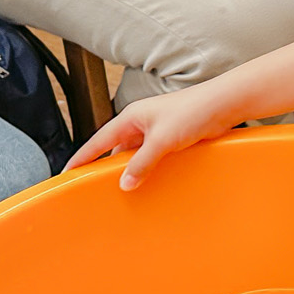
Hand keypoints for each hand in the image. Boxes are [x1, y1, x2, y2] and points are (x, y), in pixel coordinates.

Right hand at [64, 83, 238, 187]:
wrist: (226, 103)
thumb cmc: (195, 110)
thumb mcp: (162, 140)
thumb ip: (142, 163)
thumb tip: (125, 183)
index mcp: (132, 117)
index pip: (99, 140)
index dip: (83, 157)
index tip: (68, 173)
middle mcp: (142, 122)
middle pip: (116, 149)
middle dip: (108, 167)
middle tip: (96, 189)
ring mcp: (158, 130)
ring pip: (136, 154)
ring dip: (132, 169)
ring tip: (124, 190)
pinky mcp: (173, 137)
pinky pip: (153, 156)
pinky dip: (149, 168)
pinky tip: (150, 182)